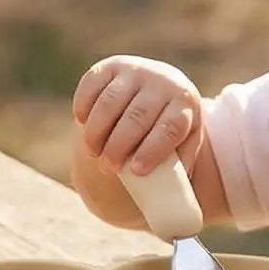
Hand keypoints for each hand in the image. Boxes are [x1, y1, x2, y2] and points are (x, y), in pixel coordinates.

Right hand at [73, 56, 203, 173]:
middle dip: (119, 146)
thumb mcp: (183, 144)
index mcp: (185, 102)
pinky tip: (82, 123)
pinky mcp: (111, 66)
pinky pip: (92, 84)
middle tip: (109, 167)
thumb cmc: (169, 128)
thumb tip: (170, 203)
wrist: (160, 89)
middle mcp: (163, 81)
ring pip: (111, 102)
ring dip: (97, 131)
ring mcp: (136, 70)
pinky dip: (84, 106)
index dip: (152, 150)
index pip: (170, 128)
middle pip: (138, 117)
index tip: (136, 171)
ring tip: (94, 152)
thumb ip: (179, 167)